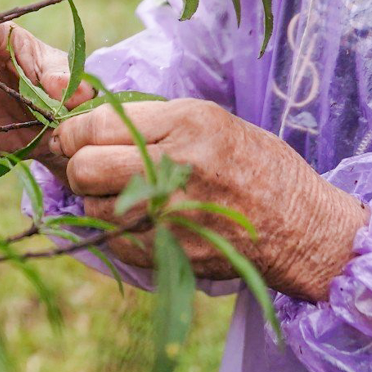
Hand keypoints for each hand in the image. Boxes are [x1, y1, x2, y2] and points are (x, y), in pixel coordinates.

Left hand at [57, 98, 368, 302]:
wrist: (299, 226)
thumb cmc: (256, 164)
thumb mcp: (211, 120)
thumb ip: (153, 121)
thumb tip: (89, 121)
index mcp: (186, 123)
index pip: (97, 124)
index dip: (73, 131)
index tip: (73, 136)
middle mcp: (175, 166)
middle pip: (84, 169)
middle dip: (79, 167)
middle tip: (90, 168)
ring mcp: (171, 215)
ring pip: (93, 209)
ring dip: (96, 202)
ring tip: (120, 195)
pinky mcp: (170, 252)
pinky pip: (114, 240)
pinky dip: (116, 231)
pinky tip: (140, 220)